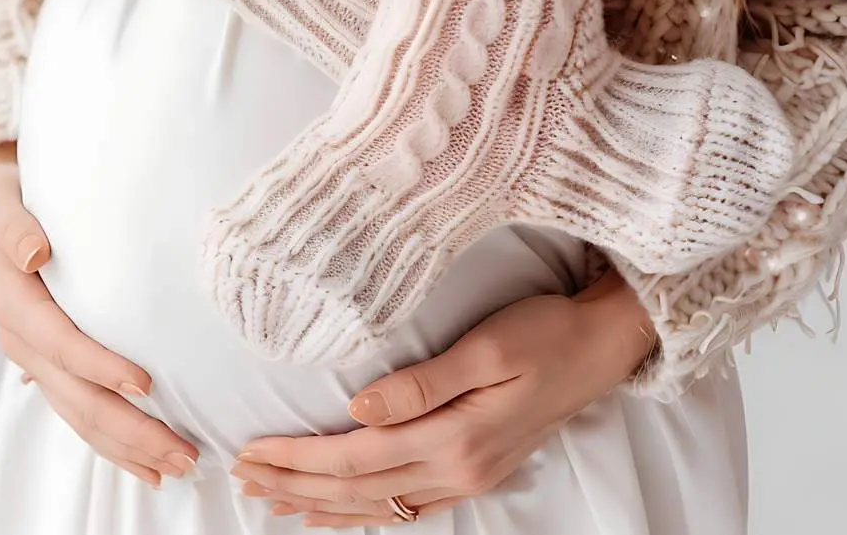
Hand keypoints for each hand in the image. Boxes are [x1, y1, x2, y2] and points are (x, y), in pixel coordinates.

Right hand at [0, 143, 199, 486]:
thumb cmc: (2, 199)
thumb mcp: (0, 199)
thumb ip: (15, 223)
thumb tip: (33, 252)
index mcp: (14, 305)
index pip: (62, 343)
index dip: (100, 366)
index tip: (144, 383)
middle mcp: (22, 343)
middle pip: (78, 398)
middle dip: (129, 430)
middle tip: (182, 452)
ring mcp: (35, 362)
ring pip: (81, 417)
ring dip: (127, 447)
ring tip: (175, 468)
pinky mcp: (50, 368)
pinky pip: (80, 413)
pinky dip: (112, 443)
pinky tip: (146, 465)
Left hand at [229, 274, 655, 526]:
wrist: (604, 347)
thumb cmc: (545, 333)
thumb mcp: (486, 348)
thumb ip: (419, 385)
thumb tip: (356, 410)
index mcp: (454, 439)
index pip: (353, 458)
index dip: (296, 460)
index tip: (250, 452)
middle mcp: (459, 471)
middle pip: (356, 489)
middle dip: (295, 486)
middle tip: (243, 478)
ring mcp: (470, 479)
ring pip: (379, 506)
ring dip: (322, 506)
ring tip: (274, 502)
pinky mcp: (477, 474)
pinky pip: (408, 507)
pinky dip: (365, 513)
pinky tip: (341, 512)